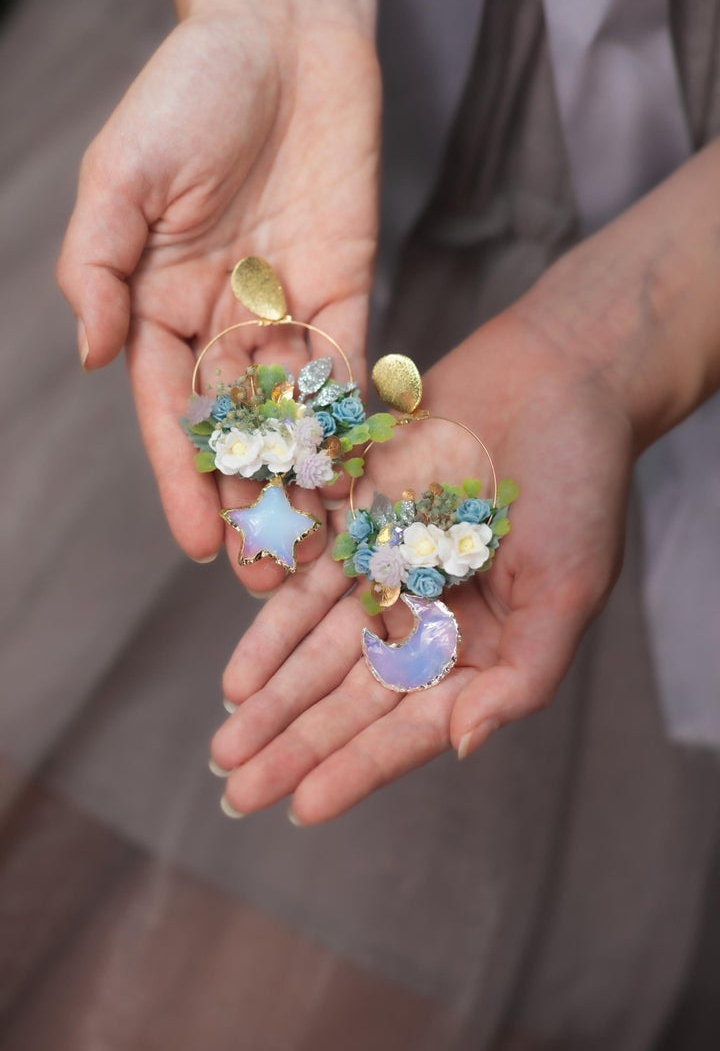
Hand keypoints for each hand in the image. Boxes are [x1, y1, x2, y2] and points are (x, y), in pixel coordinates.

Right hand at [56, 0, 379, 591]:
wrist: (282, 37)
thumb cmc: (186, 95)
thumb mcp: (120, 178)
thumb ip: (100, 268)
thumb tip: (95, 355)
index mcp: (160, 307)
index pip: (172, 412)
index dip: (184, 479)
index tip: (200, 541)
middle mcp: (224, 325)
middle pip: (238, 432)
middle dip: (251, 503)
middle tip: (268, 578)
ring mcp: (287, 315)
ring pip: (297, 418)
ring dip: (305, 484)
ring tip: (320, 551)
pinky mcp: (347, 294)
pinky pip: (350, 371)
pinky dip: (355, 425)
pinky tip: (364, 479)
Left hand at [211, 311, 634, 821]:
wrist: (556, 379)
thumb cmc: (580, 485)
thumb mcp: (567, 591)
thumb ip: (521, 676)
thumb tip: (463, 747)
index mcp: (482, 648)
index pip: (411, 723)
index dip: (358, 765)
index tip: (304, 806)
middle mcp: (430, 618)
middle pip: (351, 695)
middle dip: (295, 743)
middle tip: (239, 790)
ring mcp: (389, 570)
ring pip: (318, 648)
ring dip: (271, 696)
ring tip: (226, 745)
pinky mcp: (358, 521)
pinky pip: (306, 580)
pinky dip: (270, 624)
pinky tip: (237, 672)